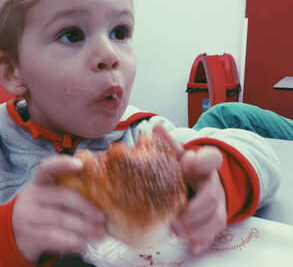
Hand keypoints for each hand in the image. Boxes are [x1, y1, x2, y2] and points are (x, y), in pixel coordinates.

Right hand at [12, 156, 105, 262]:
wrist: (14, 233)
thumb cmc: (42, 211)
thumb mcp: (49, 197)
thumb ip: (68, 191)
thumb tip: (102, 196)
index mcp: (40, 182)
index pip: (47, 167)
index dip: (62, 163)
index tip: (81, 164)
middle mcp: (32, 195)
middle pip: (61, 196)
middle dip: (85, 207)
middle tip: (102, 217)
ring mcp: (27, 215)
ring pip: (59, 218)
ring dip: (83, 226)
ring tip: (99, 233)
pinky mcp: (28, 235)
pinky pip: (52, 237)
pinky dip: (70, 241)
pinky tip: (83, 244)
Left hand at [153, 124, 226, 254]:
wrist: (198, 182)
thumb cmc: (183, 169)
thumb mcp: (175, 155)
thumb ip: (167, 144)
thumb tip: (156, 127)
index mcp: (202, 164)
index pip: (211, 158)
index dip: (201, 161)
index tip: (186, 163)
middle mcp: (212, 183)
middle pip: (211, 195)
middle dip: (195, 209)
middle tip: (176, 218)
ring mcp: (217, 201)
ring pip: (216, 216)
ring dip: (197, 227)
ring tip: (177, 232)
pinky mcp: (215, 218)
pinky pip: (215, 231)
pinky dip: (204, 239)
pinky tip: (193, 246)